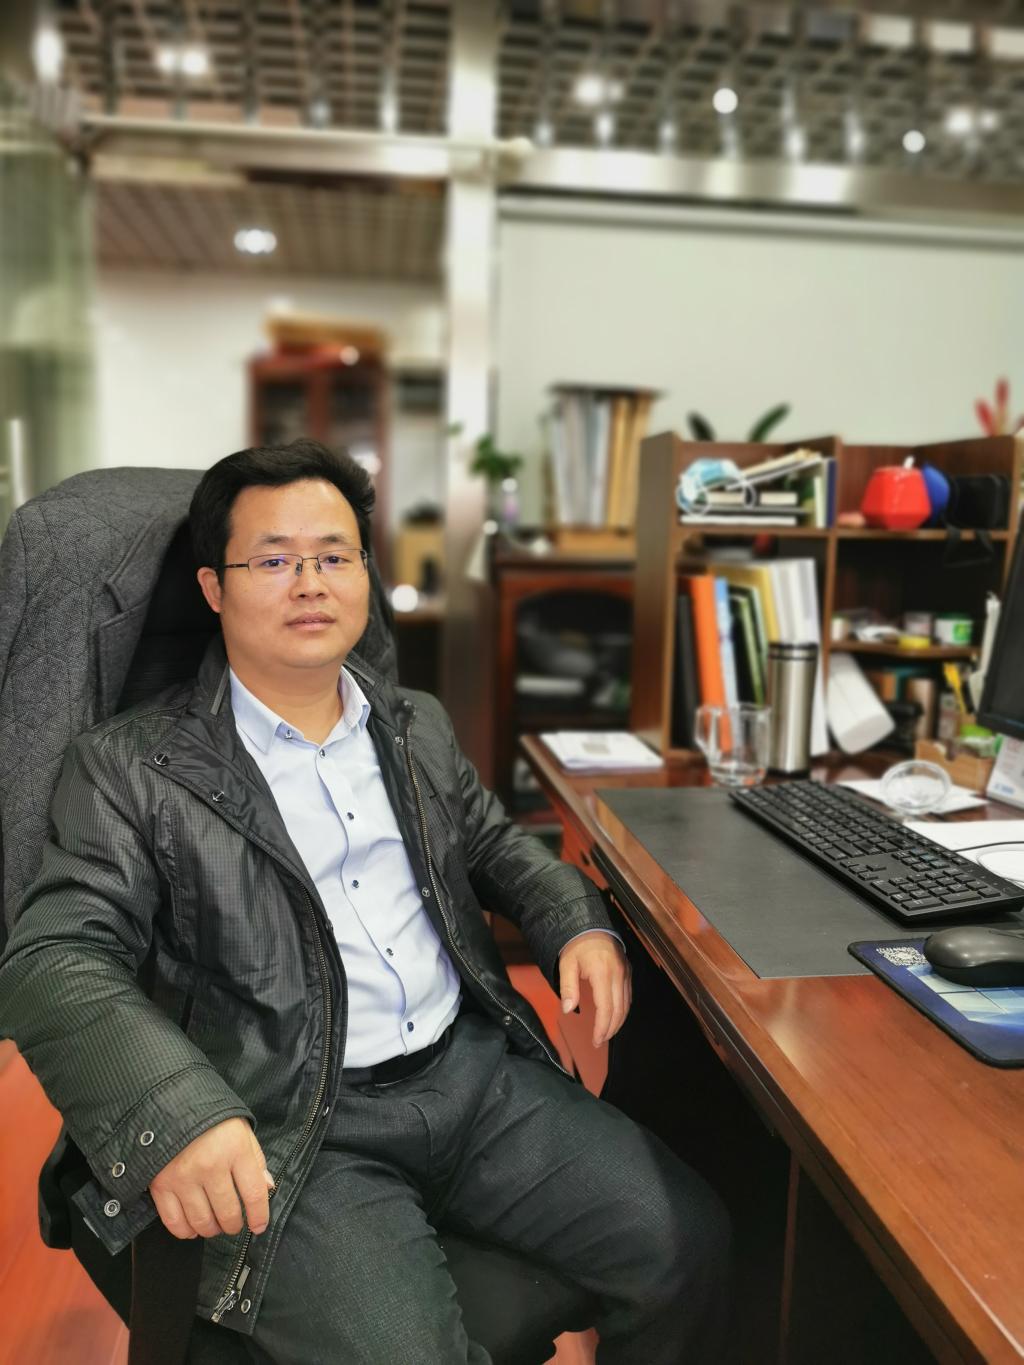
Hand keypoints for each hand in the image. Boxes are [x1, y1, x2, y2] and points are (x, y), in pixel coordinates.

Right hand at [150, 1117, 274, 1240]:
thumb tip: (267, 1188)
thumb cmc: (211, 1117)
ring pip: (202, 1221)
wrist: (170, 1103)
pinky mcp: (161, 1185)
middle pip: (228, 1213)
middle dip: (234, 1225)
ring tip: (215, 1225)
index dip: (259, 1216)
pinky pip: (174, 1222)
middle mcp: (210, 1166)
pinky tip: (192, 1227)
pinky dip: (185, 1231)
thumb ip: (255, 1160)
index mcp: (235, 1149)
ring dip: (212, 1230)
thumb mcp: (241, 1130)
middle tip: (234, 1223)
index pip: (253, 1194)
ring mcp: (184, 1177)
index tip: (259, 1226)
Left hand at [558, 932, 631, 1047]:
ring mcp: (626, 973)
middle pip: (619, 1010)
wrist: (590, 925)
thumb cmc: (576, 946)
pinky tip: (615, 1017)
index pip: (606, 1008)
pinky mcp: (628, 971)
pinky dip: (623, 1010)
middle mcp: (618, 974)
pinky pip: (628, 996)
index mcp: (603, 973)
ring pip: (626, 1005)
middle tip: (600, 1041)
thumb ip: (568, 987)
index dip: (602, 1027)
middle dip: (611, 1029)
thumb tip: (569, 1010)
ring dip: (618, 1022)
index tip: (596, 1040)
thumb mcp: (566, 964)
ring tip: (607, 1033)